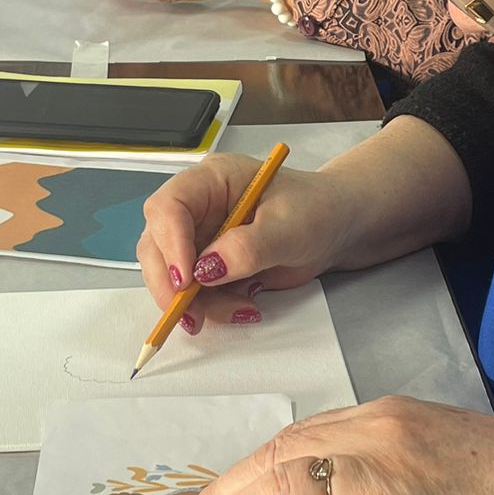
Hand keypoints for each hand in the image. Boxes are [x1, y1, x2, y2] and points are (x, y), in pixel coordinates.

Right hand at [137, 153, 353, 330]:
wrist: (336, 227)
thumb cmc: (317, 210)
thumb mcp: (289, 227)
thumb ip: (248, 247)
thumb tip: (207, 270)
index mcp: (212, 180)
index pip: (170, 206)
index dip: (171, 244)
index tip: (186, 280)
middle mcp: (199, 206)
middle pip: (157, 243)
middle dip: (170, 283)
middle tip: (190, 314)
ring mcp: (202, 236)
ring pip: (172, 274)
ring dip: (197, 302)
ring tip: (240, 309)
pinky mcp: (210, 264)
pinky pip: (195, 292)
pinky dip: (213, 307)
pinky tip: (244, 306)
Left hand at [174, 396, 493, 494]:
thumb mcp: (425, 447)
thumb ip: (373, 457)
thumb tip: (317, 491)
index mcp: (380, 415)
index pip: (293, 438)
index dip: (246, 470)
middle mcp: (376, 437)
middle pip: (279, 457)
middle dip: (227, 493)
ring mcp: (388, 480)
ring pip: (289, 488)